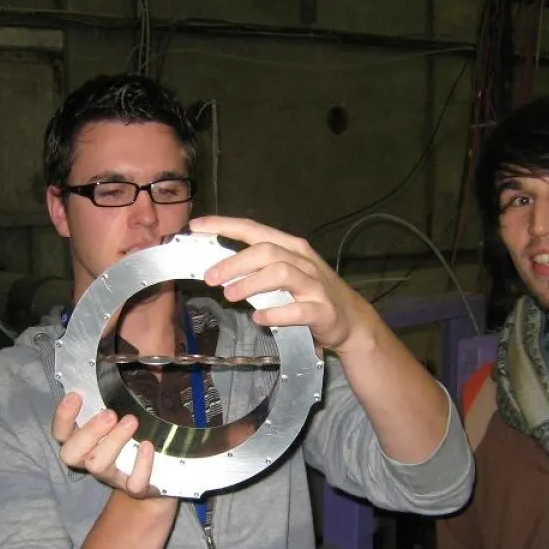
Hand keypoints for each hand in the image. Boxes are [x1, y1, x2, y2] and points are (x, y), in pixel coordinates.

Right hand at [52, 392, 172, 502]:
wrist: (160, 472)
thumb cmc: (134, 432)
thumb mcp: (121, 409)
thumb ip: (111, 391)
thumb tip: (112, 352)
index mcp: (83, 440)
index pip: (60, 432)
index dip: (63, 416)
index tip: (76, 395)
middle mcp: (91, 459)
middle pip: (71, 453)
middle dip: (89, 431)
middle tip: (110, 413)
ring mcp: (112, 475)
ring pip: (98, 465)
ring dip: (113, 441)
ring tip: (132, 421)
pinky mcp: (135, 488)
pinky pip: (133, 484)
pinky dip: (141, 466)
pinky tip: (147, 446)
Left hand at [188, 215, 376, 354]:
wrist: (352, 321)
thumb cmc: (312, 294)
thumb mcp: (287, 273)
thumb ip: (258, 267)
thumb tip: (218, 268)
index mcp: (291, 247)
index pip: (254, 230)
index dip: (224, 226)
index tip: (196, 227)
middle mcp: (303, 261)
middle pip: (265, 251)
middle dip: (234, 262)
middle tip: (210, 278)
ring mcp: (314, 285)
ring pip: (281, 273)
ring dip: (251, 283)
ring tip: (230, 295)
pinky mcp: (322, 311)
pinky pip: (297, 310)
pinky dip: (276, 314)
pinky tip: (259, 319)